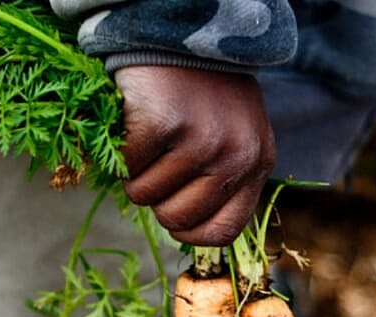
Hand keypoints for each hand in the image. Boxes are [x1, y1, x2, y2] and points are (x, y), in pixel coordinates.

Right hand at [114, 66, 275, 246]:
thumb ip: (223, 179)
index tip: (172, 209)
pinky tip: (136, 119)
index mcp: (256, 163)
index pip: (223, 231)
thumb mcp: (233, 134)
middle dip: (156, 196)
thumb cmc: (203, 88)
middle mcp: (235, 155)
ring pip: (143, 195)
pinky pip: (125, 165)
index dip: (189, 231)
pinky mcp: (163, 123)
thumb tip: (187, 228)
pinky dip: (119, 147)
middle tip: (158, 159)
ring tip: (150, 133)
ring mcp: (200, 140)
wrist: (183, 26)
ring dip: (134, 169)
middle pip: (176, 219)